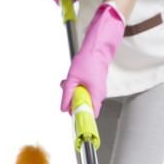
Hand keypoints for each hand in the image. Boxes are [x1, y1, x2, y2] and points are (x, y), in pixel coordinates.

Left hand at [60, 2, 124, 117]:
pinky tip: (73, 79)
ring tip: (68, 82)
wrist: (97, 47)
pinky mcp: (96, 86)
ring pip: (84, 98)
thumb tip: (63, 108)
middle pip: (85, 107)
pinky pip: (86, 92)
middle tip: (67, 92)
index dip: (80, 116)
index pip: (90, 115)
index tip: (72, 113)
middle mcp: (99, 95)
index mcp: (96, 96)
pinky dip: (78, 87)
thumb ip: (67, 95)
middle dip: (73, 101)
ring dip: (74, 92)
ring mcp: (98, 90)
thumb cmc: (89, 60)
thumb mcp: (72, 78)